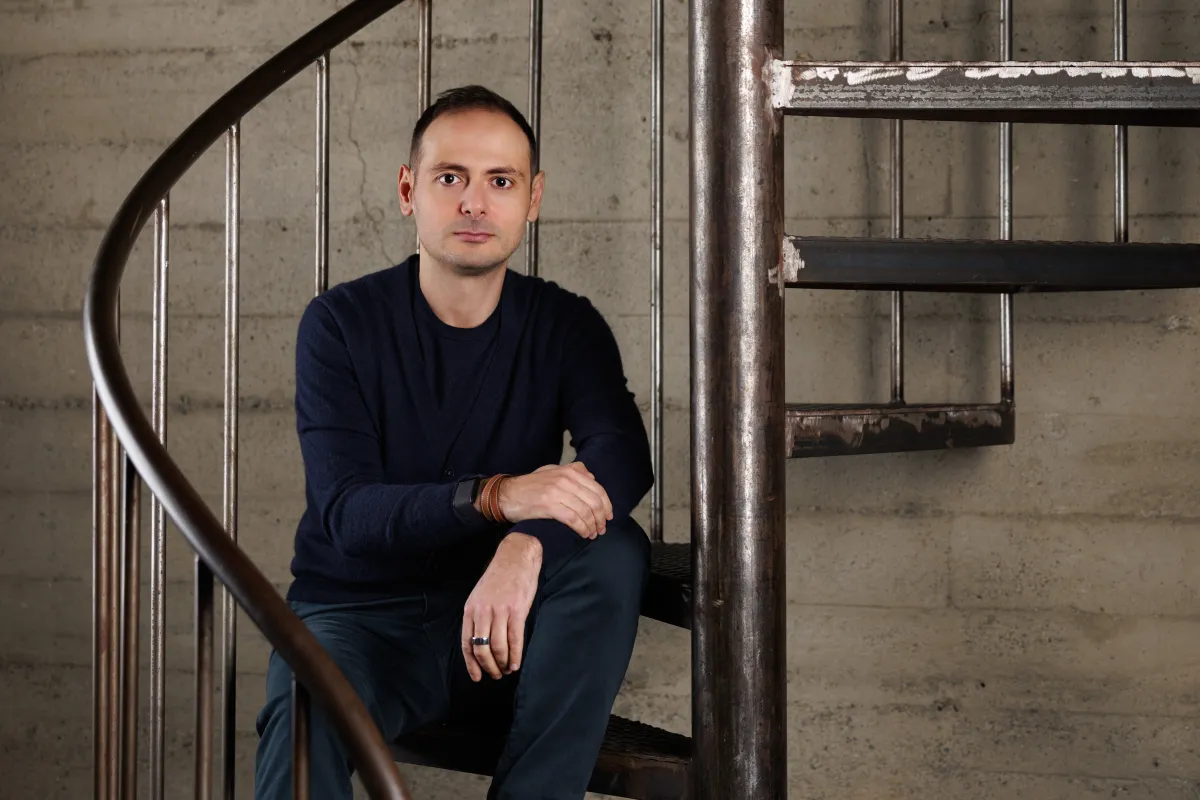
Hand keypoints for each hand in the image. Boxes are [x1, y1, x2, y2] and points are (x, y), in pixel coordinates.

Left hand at [461, 533, 541, 681]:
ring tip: (507, 670)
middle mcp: (482, 612)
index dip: (471, 664)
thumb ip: (478, 616)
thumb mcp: (480, 595)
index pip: (467, 643)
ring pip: (497, 647)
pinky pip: (514, 639)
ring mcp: (499, 612)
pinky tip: (516, 663)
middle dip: (488, 667)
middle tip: (495, 675)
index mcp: (471, 609)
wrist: (516, 556)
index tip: (476, 677)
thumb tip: (481, 640)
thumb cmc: (499, 577)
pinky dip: (515, 655)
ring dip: (502, 663)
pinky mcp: (516, 611)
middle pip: (481, 649)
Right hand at [497, 462, 612, 538]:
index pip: (597, 489)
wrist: (507, 494)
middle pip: (594, 501)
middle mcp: (565, 480)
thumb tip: (592, 478)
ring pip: (585, 511)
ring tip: (593, 534)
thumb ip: (573, 472)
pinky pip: (573, 519)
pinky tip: (584, 534)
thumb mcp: (552, 472)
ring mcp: (557, 492)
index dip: (606, 505)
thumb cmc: (530, 486)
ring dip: (592, 525)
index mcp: (569, 471)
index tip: (609, 516)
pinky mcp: (549, 506)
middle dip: (601, 518)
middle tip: (602, 529)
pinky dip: (582, 528)